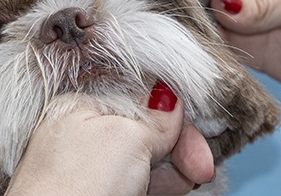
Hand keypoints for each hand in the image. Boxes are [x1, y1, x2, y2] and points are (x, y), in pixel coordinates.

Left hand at [4, 90, 214, 195]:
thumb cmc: (76, 184)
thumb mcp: (126, 137)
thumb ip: (153, 115)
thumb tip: (169, 95)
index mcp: (81, 103)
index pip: (138, 95)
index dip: (174, 111)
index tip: (204, 131)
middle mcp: (83, 131)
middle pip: (145, 128)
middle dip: (179, 145)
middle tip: (202, 168)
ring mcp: (90, 167)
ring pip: (144, 159)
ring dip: (173, 169)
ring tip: (188, 181)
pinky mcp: (97, 193)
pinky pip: (136, 182)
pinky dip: (159, 185)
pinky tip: (175, 189)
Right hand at [205, 0, 280, 99]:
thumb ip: (269, 4)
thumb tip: (220, 3)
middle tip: (195, 4)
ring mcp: (248, 4)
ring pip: (204, 1)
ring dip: (197, 14)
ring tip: (197, 29)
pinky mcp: (245, 40)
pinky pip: (214, 37)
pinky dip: (205, 43)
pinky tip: (205, 49)